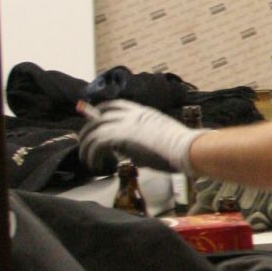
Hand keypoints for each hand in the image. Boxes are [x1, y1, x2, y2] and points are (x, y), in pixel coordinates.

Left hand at [78, 99, 201, 174]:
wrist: (187, 148)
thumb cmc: (182, 149)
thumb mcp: (159, 138)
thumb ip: (141, 140)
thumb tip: (127, 152)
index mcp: (142, 112)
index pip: (114, 105)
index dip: (99, 111)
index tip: (93, 119)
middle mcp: (131, 115)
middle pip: (98, 117)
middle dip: (87, 130)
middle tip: (84, 144)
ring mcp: (125, 125)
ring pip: (93, 131)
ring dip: (86, 146)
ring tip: (88, 159)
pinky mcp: (119, 137)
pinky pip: (96, 145)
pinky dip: (92, 156)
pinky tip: (96, 165)